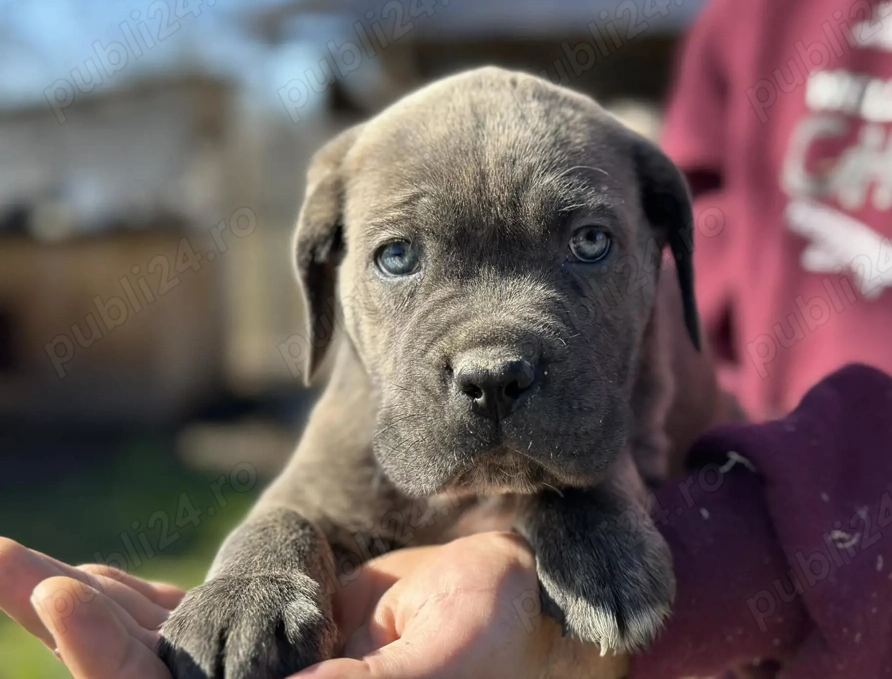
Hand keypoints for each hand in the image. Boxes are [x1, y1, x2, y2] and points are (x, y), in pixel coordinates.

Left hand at [0, 532, 627, 678]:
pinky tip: (74, 578)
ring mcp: (255, 676)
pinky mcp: (262, 637)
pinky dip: (126, 600)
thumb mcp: (428, 663)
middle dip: (85, 638)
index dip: (119, 668)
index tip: (67, 601)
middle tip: (18, 573)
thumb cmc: (484, 633)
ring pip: (149, 652)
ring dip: (77, 611)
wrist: (504, 605)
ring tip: (6, 563)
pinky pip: (181, 618)